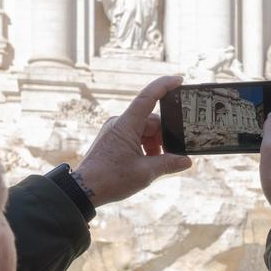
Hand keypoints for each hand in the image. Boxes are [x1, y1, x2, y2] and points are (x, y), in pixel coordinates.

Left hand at [74, 76, 192, 206]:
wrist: (84, 190)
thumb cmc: (111, 179)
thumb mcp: (146, 172)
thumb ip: (168, 164)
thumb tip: (186, 161)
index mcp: (126, 125)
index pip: (148, 97)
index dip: (164, 86)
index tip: (180, 80)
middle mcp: (119, 123)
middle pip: (150, 121)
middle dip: (163, 137)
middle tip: (170, 155)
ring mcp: (114, 130)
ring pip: (143, 130)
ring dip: (154, 145)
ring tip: (155, 164)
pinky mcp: (112, 139)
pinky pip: (134, 136)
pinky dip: (144, 147)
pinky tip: (147, 163)